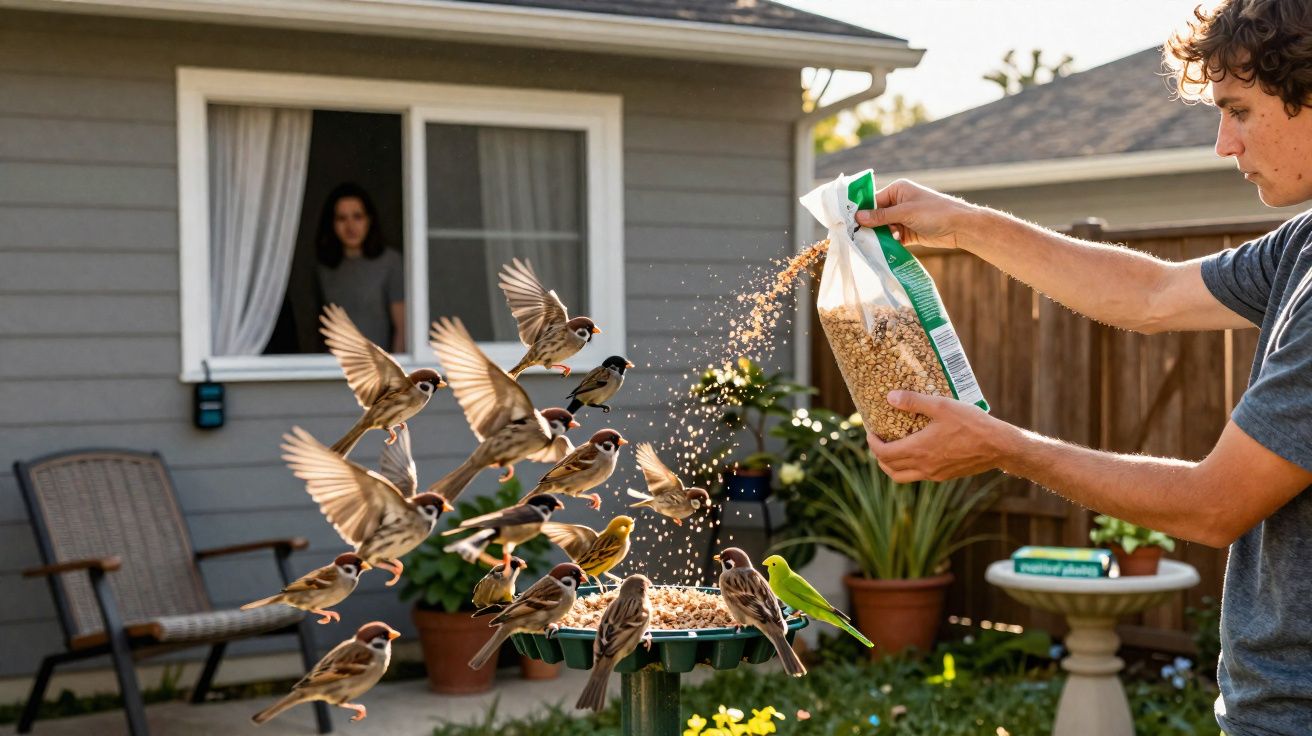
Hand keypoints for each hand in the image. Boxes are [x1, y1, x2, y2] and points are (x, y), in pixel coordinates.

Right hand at [855, 179, 983, 250]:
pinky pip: (891, 238)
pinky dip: (886, 243)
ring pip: (882, 228)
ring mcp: (903, 218)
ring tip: (869, 246)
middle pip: (876, 216)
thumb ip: (881, 216)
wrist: (960, 227)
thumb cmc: (935, 212)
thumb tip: (858, 217)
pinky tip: (881, 250)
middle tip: (856, 238)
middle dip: (869, 227)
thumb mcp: (905, 212)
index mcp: (897, 190)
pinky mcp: (907, 233)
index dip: (862, 212)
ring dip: (878, 237)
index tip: (848, 224)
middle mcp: (898, 203)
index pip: (873, 200)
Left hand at [867, 390, 1013, 481]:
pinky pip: (919, 476)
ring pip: (903, 476)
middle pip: (890, 468)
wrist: (998, 446)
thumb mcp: (941, 406)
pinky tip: (917, 452)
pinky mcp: (945, 476)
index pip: (883, 454)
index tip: (870, 432)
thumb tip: (890, 397)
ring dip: (892, 465)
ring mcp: (934, 474)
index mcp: (918, 450)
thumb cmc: (971, 424)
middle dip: (879, 455)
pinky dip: (910, 467)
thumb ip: (914, 401)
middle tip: (878, 440)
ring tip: (892, 450)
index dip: (872, 444)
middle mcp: (923, 466)